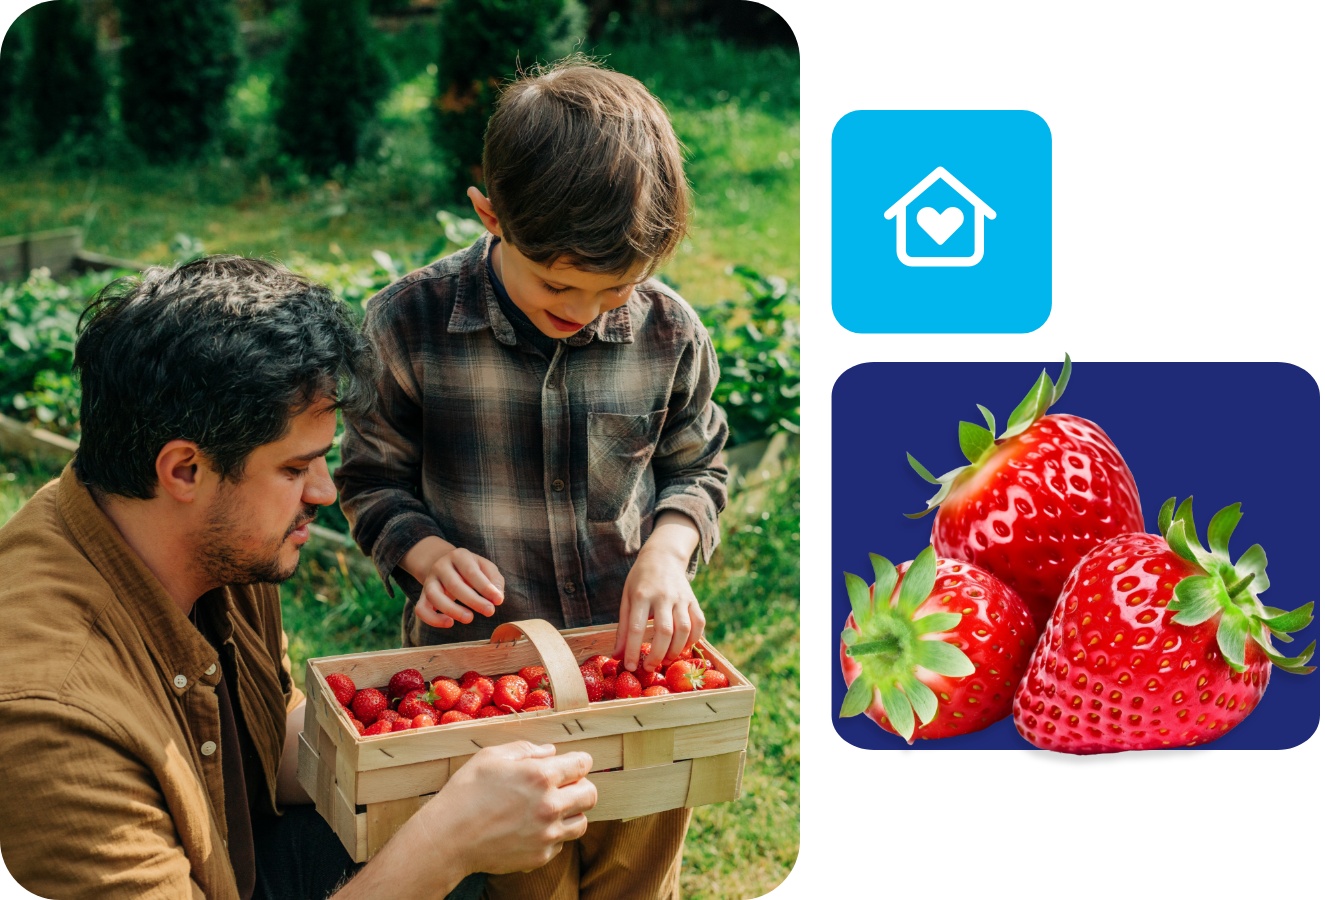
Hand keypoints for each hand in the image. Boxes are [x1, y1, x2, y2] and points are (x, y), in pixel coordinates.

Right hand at [404, 538, 504, 628]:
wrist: (444, 564)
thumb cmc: (471, 569)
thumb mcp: (485, 567)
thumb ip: (494, 580)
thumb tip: (498, 597)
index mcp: (459, 556)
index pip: (471, 571)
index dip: (485, 587)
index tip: (498, 600)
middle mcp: (441, 566)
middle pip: (453, 584)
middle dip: (473, 600)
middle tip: (489, 611)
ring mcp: (429, 581)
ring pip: (434, 595)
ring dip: (451, 609)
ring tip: (469, 618)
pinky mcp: (422, 596)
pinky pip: (421, 609)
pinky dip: (432, 619)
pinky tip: (449, 623)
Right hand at [432, 742, 596, 874]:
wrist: (448, 838)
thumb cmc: (466, 792)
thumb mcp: (491, 757)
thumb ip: (526, 749)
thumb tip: (551, 751)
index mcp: (541, 776)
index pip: (583, 764)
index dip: (579, 761)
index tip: (572, 763)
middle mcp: (550, 806)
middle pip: (590, 794)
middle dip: (580, 786)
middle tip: (564, 786)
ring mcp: (547, 834)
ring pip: (581, 822)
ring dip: (571, 812)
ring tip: (551, 809)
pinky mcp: (540, 856)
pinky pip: (561, 843)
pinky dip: (553, 835)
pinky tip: (533, 828)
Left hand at [614, 529, 704, 672]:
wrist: (663, 556)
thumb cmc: (640, 581)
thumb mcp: (626, 598)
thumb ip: (622, 628)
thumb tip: (617, 656)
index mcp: (641, 595)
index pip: (636, 628)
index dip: (632, 651)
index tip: (631, 667)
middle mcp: (663, 596)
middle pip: (664, 631)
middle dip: (657, 654)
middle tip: (650, 667)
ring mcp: (681, 598)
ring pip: (684, 629)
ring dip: (676, 650)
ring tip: (666, 660)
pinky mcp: (694, 600)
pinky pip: (699, 623)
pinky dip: (693, 639)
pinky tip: (683, 648)